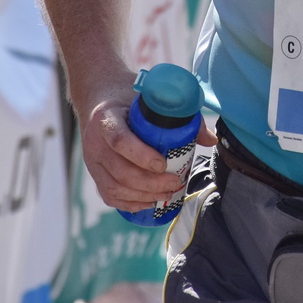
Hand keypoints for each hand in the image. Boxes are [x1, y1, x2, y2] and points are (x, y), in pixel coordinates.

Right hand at [78, 88, 186, 211]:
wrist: (99, 99)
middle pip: (120, 171)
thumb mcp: (149, 99)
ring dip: (143, 196)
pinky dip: (129, 203)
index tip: (164, 164)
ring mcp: (92, 160)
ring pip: (114, 188)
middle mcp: (94, 142)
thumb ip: (181, 115)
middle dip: (151, 183)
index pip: (120, 141)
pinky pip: (108, 195)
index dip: (142, 156)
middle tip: (175, 183)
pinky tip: (148, 202)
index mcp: (106, 119)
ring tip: (166, 194)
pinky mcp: (94, 173)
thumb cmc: (128, 99)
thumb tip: (210, 139)